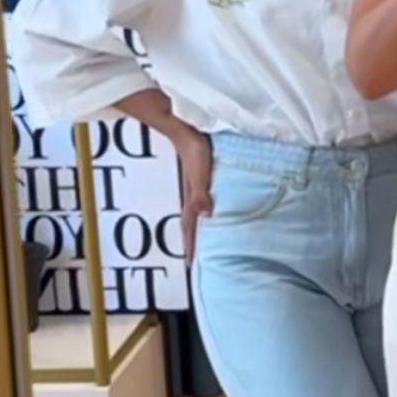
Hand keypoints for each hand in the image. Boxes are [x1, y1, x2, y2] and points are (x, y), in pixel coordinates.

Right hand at [174, 125, 213, 265]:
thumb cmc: (196, 151)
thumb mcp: (201, 174)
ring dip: (197, 231)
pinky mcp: (201, 180)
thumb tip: (205, 216)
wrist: (187, 130)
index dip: (191, 246)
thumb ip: (201, 194)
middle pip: (191, 225)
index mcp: (192, 199)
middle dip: (192, 243)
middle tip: (194, 261)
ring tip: (201, 244)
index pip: (191, 228)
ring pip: (195, 216)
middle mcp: (193, 197)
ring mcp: (195, 188)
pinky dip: (203, 214)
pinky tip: (209, 214)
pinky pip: (201, 204)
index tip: (190, 266)